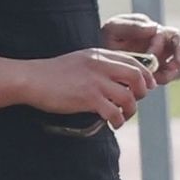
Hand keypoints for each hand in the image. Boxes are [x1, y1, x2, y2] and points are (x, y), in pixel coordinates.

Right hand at [26, 49, 156, 127]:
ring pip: (128, 96)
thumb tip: (111, 80)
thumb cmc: (51, 74)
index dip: (145, 75)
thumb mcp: (78, 61)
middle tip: (135, 102)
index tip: (146, 86)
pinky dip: (117, 120)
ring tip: (122, 117)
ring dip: (130, 110)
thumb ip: (96, 66)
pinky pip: (113, 111)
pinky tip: (113, 124)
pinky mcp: (88, 98)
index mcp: (99, 55)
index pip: (132, 61)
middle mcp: (101, 66)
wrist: (32, 79)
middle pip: (136, 76)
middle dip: (142, 92)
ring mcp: (95, 82)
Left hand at [101, 13, 179, 84]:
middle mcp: (162, 42)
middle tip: (177, 64)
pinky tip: (155, 81)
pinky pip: (166, 75)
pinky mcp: (157, 72)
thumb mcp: (115, 27)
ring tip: (165, 74)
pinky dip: (164, 77)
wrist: (99, 57)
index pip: (168, 34)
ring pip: (178, 61)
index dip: (162, 44)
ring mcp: (161, 57)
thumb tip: (155, 28)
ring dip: (174, 68)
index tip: (151, 54)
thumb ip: (133, 25)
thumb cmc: (108, 36)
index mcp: (154, 29)